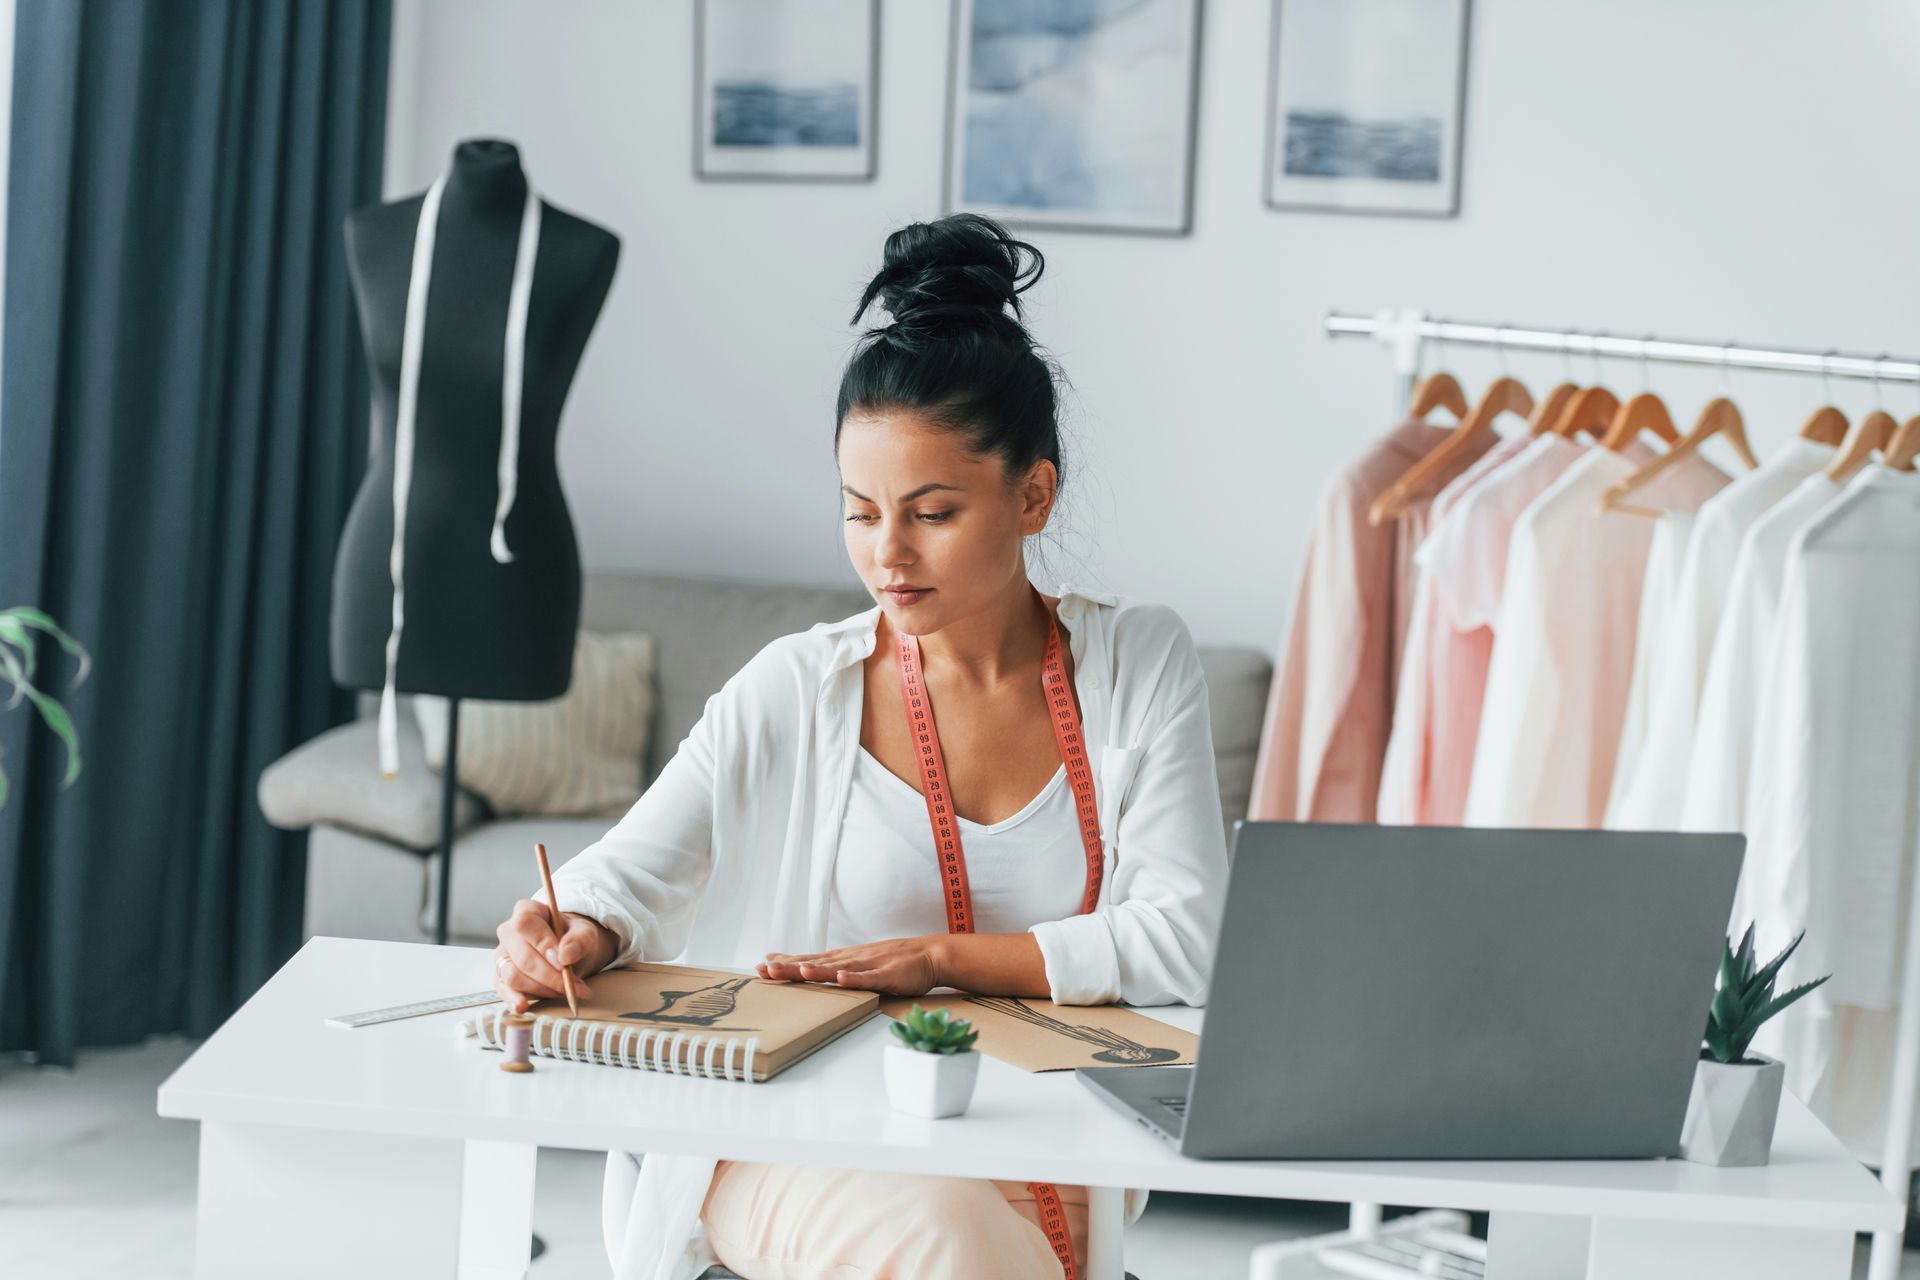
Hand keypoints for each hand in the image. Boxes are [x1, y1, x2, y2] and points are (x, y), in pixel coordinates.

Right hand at [493, 900, 614, 1013]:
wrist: (568, 953)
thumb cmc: (573, 938)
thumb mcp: (585, 933)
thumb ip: (579, 939)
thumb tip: (566, 955)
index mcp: (527, 911)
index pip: (525, 923)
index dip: (543, 943)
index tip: (564, 962)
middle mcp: (509, 932)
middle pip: (522, 956)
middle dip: (550, 976)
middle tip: (573, 986)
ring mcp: (502, 956)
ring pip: (514, 976)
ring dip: (542, 989)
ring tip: (566, 992)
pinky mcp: (501, 977)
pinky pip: (504, 990)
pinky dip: (515, 1000)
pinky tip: (524, 1007)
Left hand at [757, 936, 943, 995]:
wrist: (928, 954)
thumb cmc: (891, 961)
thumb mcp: (857, 961)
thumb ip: (833, 965)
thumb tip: (803, 968)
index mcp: (843, 959)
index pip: (809, 960)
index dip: (785, 964)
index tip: (760, 967)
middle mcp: (851, 959)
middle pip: (816, 964)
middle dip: (791, 968)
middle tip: (767, 971)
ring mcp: (868, 966)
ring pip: (839, 968)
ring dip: (818, 970)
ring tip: (799, 972)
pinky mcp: (887, 974)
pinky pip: (869, 978)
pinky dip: (855, 977)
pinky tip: (842, 978)